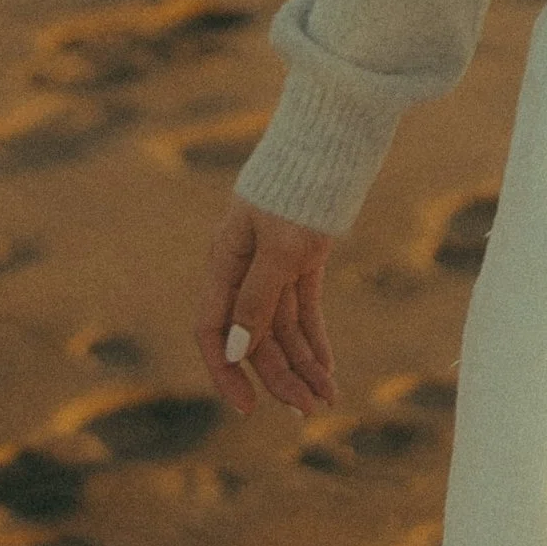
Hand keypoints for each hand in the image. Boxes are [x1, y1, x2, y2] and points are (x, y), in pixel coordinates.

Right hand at [193, 197, 337, 418]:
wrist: (333, 135)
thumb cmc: (299, 185)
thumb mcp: (279, 245)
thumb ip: (257, 298)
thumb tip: (236, 350)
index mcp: (224, 262)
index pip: (213, 332)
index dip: (227, 373)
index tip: (249, 408)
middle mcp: (244, 268)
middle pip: (255, 337)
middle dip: (281, 376)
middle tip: (311, 411)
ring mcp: (273, 263)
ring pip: (283, 327)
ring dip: (304, 363)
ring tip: (327, 399)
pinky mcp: (302, 257)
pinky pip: (303, 308)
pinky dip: (315, 337)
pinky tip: (327, 368)